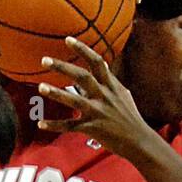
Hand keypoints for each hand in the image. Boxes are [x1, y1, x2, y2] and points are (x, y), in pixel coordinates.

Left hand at [38, 37, 151, 158]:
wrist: (140, 141)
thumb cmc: (131, 118)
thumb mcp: (123, 95)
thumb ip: (110, 80)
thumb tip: (102, 64)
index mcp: (111, 86)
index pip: (96, 62)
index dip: (82, 49)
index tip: (67, 39)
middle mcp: (104, 96)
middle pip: (82, 77)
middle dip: (63, 67)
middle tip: (44, 60)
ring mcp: (98, 112)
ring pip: (75, 100)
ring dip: (57, 93)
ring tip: (41, 87)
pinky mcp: (93, 129)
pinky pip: (71, 126)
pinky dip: (55, 125)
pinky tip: (41, 124)